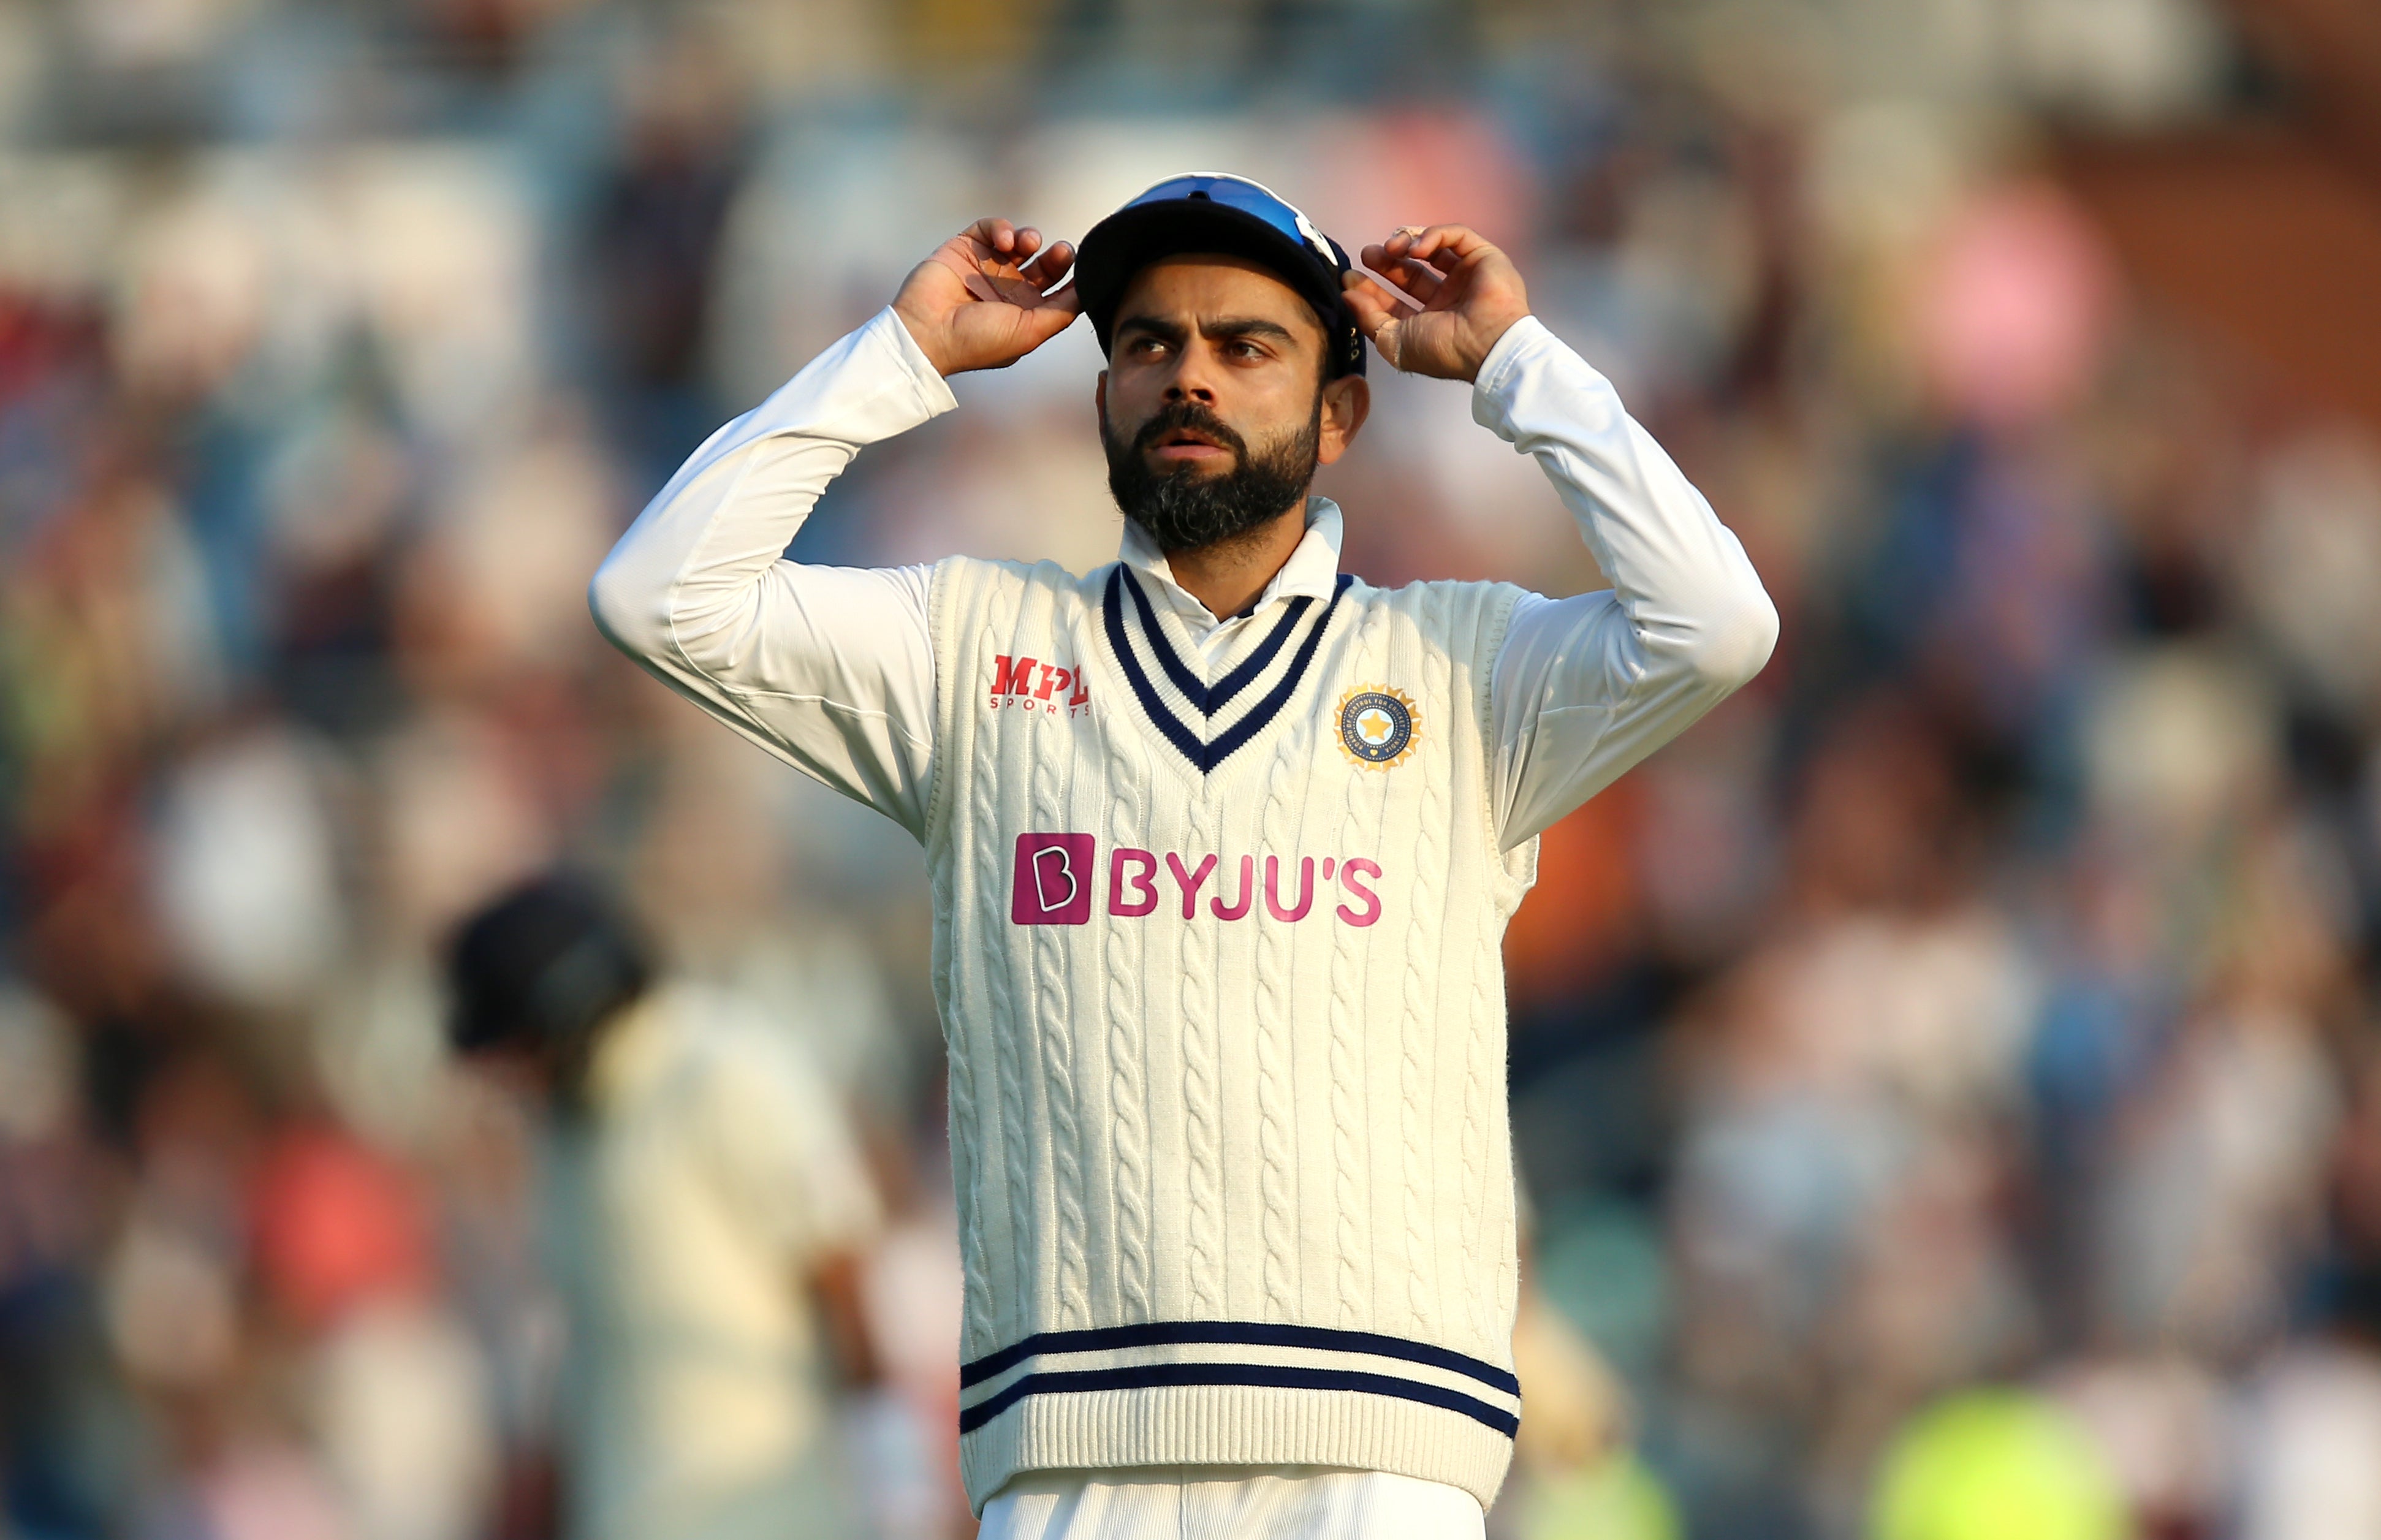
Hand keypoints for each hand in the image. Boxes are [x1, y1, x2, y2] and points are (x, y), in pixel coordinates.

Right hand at [892, 218, 1079, 376]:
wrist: (926, 332)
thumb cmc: (977, 341)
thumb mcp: (1029, 333)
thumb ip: (1061, 313)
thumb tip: (1087, 291)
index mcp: (1025, 312)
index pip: (1058, 290)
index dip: (1073, 278)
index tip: (1083, 269)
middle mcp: (1008, 289)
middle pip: (1044, 265)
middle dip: (1057, 256)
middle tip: (1061, 252)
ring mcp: (986, 267)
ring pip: (1020, 243)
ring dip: (1029, 238)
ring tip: (1026, 244)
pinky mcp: (965, 247)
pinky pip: (991, 228)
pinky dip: (1002, 228)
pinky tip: (1004, 240)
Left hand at [1341, 224, 1529, 382]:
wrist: (1486, 343)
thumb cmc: (1441, 349)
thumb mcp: (1393, 341)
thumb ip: (1368, 318)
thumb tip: (1348, 294)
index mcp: (1430, 323)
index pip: (1396, 301)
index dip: (1372, 288)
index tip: (1351, 277)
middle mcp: (1449, 299)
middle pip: (1411, 272)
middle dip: (1388, 260)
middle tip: (1369, 253)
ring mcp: (1466, 277)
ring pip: (1433, 249)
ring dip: (1407, 243)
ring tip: (1392, 247)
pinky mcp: (1483, 256)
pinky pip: (1455, 236)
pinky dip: (1433, 236)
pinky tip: (1417, 249)